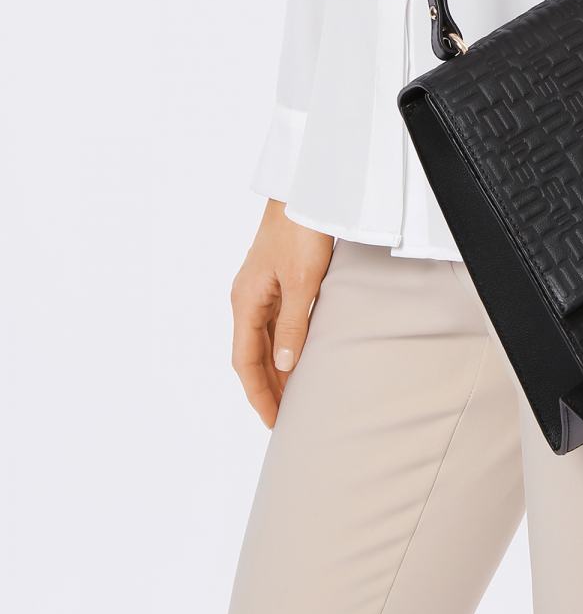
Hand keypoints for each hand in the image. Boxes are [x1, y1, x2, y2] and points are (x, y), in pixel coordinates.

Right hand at [230, 198, 333, 426]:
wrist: (306, 192)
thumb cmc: (302, 232)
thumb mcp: (303, 282)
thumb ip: (294, 325)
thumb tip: (284, 367)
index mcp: (246, 301)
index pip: (246, 361)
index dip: (258, 393)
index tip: (272, 421)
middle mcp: (247, 298)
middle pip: (252, 354)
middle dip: (267, 387)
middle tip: (286, 418)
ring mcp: (260, 289)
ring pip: (263, 341)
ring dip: (275, 369)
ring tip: (293, 397)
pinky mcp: (275, 280)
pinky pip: (274, 324)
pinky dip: (284, 347)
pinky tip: (298, 359)